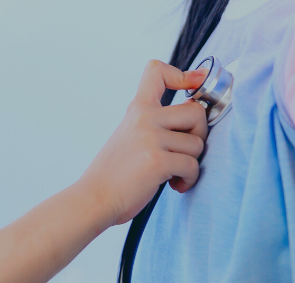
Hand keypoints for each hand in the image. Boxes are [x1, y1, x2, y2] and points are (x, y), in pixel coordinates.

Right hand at [76, 60, 209, 225]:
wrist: (95, 198)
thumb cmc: (116, 172)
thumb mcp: (129, 134)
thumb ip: (154, 122)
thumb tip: (195, 114)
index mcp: (136, 109)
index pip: (157, 71)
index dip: (184, 75)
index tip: (196, 84)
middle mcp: (144, 118)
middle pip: (196, 112)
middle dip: (199, 136)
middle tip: (185, 152)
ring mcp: (150, 138)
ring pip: (197, 144)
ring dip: (191, 164)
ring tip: (174, 174)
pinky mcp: (157, 161)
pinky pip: (192, 166)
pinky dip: (189, 179)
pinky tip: (175, 185)